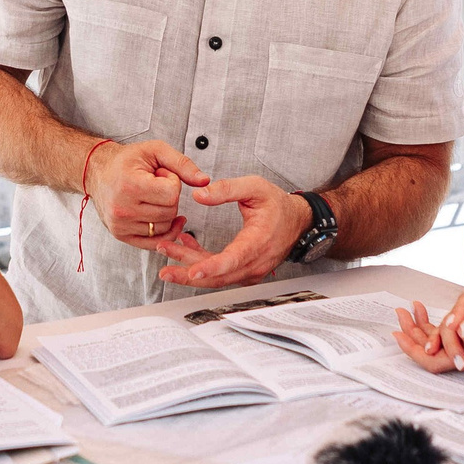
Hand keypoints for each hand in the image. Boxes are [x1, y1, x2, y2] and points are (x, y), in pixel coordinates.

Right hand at [87, 138, 209, 251]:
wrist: (99, 172)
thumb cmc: (127, 160)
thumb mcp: (155, 151)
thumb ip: (183, 164)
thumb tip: (204, 181)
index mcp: (130, 185)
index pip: (171, 194)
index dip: (172, 182)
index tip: (161, 174)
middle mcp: (123, 208)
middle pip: (169, 212)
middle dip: (169, 197)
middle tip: (154, 184)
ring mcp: (121, 224)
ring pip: (164, 227)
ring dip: (164, 212)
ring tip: (150, 196)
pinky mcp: (121, 235)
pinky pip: (153, 242)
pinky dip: (163, 231)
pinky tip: (163, 217)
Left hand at [153, 175, 310, 287]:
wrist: (297, 221)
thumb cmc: (278, 205)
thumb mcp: (255, 187)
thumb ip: (227, 189)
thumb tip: (200, 194)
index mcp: (259, 241)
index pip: (234, 259)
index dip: (212, 267)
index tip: (193, 271)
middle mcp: (255, 262)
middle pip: (219, 275)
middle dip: (189, 273)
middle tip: (165, 270)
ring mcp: (251, 270)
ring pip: (216, 276)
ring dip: (190, 267)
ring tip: (167, 251)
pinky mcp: (245, 271)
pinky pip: (220, 272)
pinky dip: (201, 262)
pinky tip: (185, 246)